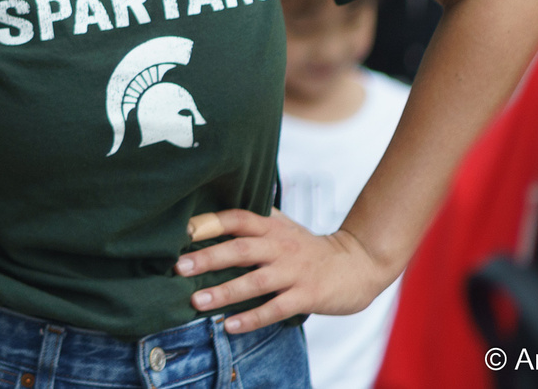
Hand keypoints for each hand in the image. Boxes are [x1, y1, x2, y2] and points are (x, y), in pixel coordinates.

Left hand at [173, 209, 397, 332]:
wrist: (358, 263)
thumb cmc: (310, 247)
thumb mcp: (284, 226)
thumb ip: (255, 220)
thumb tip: (212, 212)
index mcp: (272, 227)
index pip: (237, 218)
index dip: (210, 222)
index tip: (182, 231)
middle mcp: (281, 247)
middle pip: (241, 249)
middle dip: (208, 258)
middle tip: (179, 267)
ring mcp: (295, 272)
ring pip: (255, 282)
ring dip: (224, 292)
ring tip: (196, 301)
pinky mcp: (308, 296)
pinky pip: (276, 309)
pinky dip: (252, 318)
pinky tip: (230, 325)